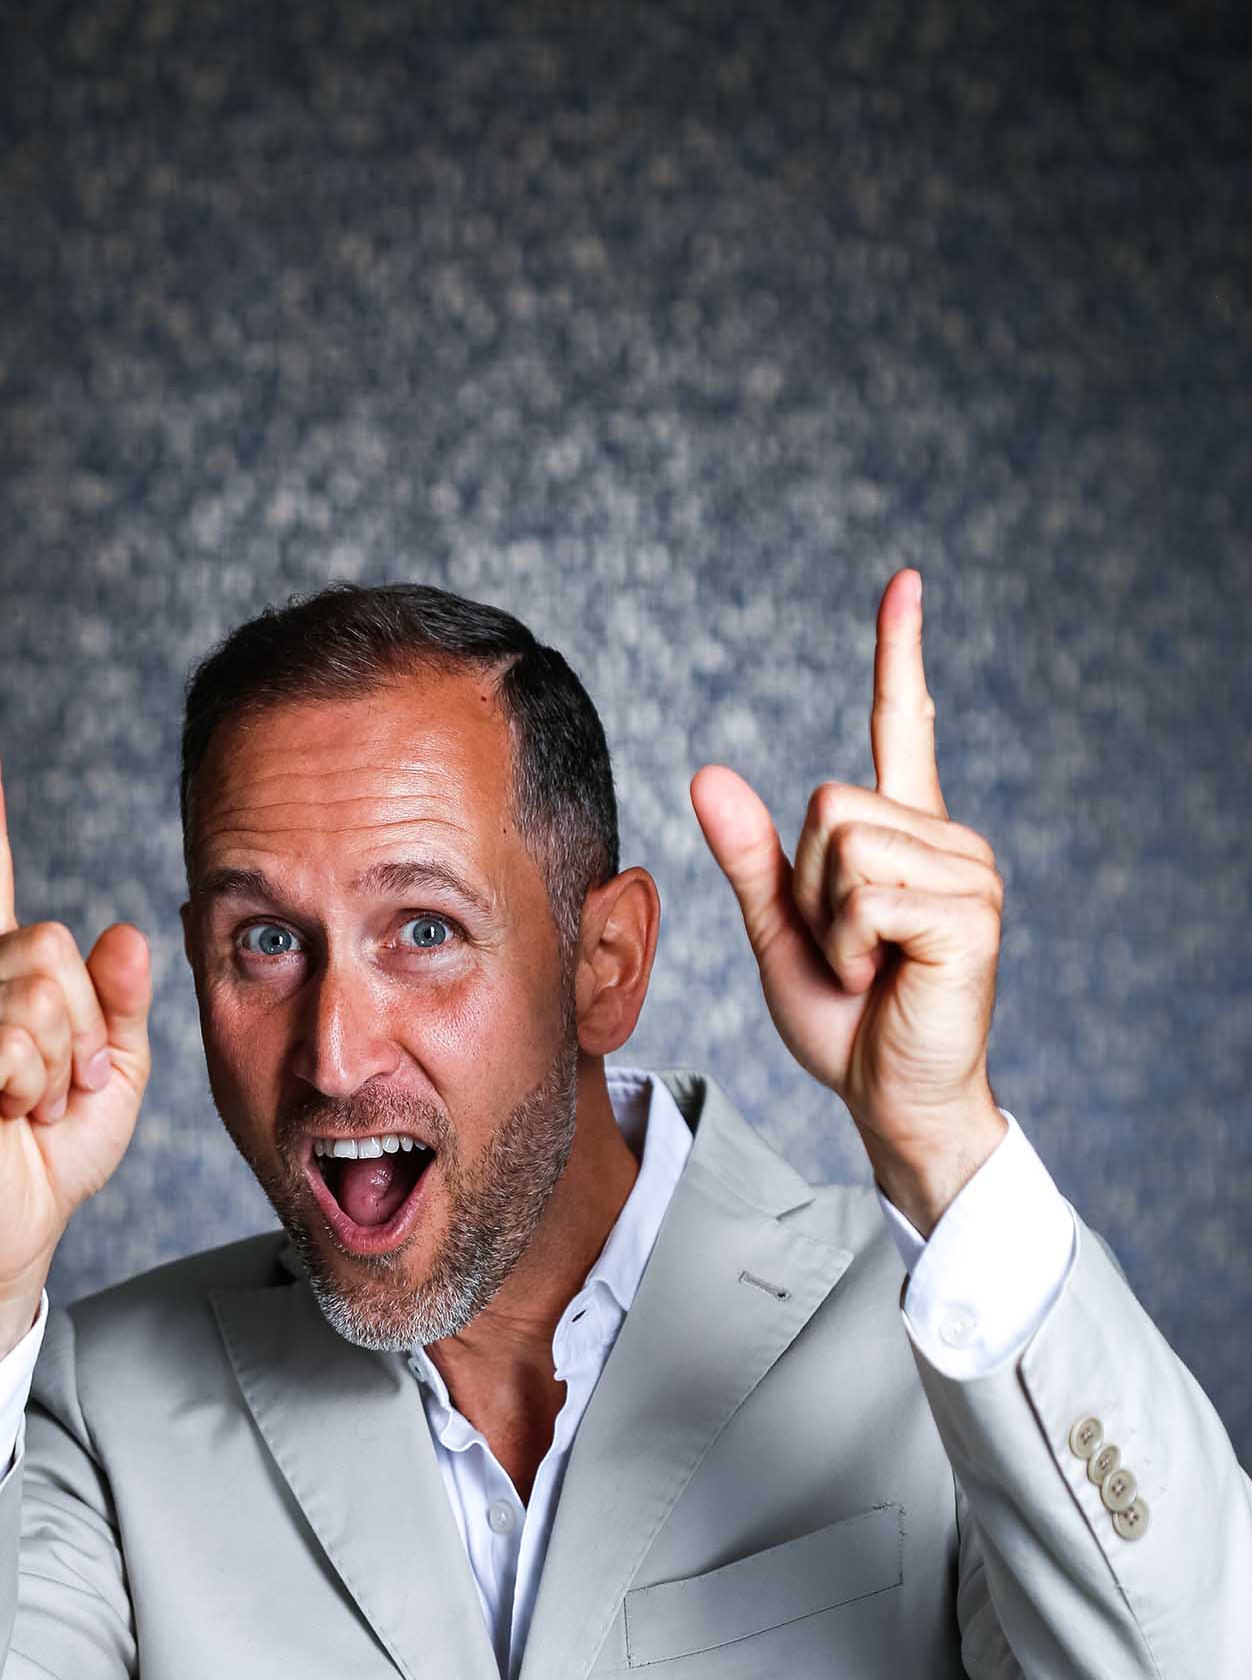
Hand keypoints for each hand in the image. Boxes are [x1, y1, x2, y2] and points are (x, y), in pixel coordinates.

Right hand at [0, 711, 152, 1299]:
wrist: (21, 1224)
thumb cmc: (61, 1142)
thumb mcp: (117, 1060)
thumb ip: (121, 995)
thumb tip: (119, 930)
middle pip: (51, 943)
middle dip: (87, 1021)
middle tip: (64, 1079)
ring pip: (39, 993)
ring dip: (65, 1062)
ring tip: (34, 1101)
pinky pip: (16, 1044)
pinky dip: (38, 1088)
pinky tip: (10, 1117)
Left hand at [689, 569, 1006, 1227]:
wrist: (889, 1097)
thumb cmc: (845, 1019)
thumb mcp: (780, 930)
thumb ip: (750, 855)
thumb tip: (707, 772)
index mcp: (904, 835)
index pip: (902, 725)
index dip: (900, 653)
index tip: (903, 582)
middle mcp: (945, 838)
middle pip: (827, 805)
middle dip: (808, 888)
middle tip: (846, 950)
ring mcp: (967, 872)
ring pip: (842, 848)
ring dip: (830, 921)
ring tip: (870, 965)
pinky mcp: (971, 914)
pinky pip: (867, 894)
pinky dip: (854, 944)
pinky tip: (888, 976)